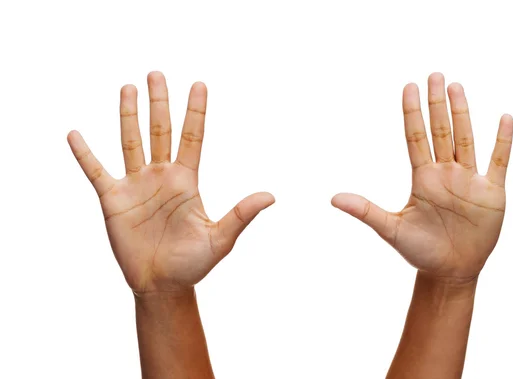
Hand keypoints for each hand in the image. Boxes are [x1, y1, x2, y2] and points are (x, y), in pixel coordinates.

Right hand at [68, 72, 274, 292]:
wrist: (162, 286)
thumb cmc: (193, 264)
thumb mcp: (220, 239)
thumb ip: (241, 215)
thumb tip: (271, 196)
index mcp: (186, 181)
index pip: (192, 138)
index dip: (196, 112)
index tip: (200, 84)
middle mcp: (161, 176)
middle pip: (160, 131)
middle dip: (159, 103)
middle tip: (156, 74)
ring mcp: (136, 186)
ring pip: (131, 142)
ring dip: (128, 116)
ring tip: (127, 87)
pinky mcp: (113, 200)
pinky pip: (96, 171)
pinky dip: (85, 154)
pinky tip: (75, 134)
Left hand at [332, 73, 512, 280]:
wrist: (450, 272)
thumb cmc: (420, 251)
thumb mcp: (390, 229)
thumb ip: (365, 211)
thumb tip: (333, 198)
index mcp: (422, 178)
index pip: (415, 138)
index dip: (412, 113)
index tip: (409, 86)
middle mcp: (445, 173)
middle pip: (441, 131)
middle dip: (437, 105)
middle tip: (435, 75)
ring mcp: (469, 181)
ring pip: (466, 140)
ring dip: (463, 114)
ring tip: (456, 87)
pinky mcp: (491, 193)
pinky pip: (499, 162)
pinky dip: (502, 142)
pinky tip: (504, 118)